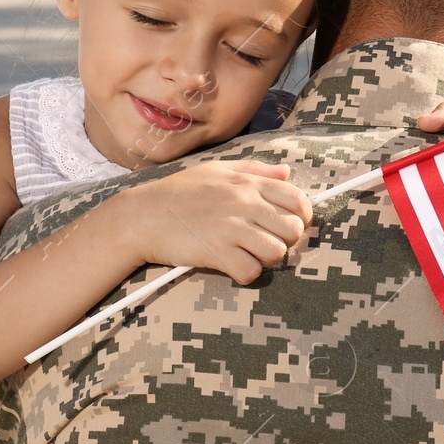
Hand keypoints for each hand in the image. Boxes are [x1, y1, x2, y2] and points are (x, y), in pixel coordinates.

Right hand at [120, 160, 312, 283]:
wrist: (142, 215)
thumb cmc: (178, 192)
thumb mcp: (216, 170)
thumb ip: (255, 170)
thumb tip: (287, 172)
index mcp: (247, 182)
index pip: (297, 198)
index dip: (301, 216)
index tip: (288, 225)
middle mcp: (244, 203)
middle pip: (293, 229)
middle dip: (283, 240)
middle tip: (263, 242)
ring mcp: (231, 228)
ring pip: (277, 253)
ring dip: (265, 258)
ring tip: (246, 253)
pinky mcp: (218, 252)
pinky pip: (252, 271)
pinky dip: (245, 273)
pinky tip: (231, 264)